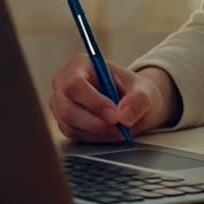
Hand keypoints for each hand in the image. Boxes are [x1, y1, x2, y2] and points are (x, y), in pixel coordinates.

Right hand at [49, 54, 173, 141]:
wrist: (131, 103)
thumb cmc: (133, 91)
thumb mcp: (144, 91)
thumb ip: (138, 100)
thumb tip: (124, 115)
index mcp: (80, 64)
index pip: (75, 84)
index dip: (94, 103)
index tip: (115, 115)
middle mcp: (63, 83)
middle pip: (68, 109)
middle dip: (96, 123)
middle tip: (121, 129)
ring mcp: (60, 104)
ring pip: (70, 125)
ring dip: (98, 133)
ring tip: (120, 131)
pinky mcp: (63, 122)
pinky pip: (74, 136)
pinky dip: (95, 138)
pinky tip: (110, 133)